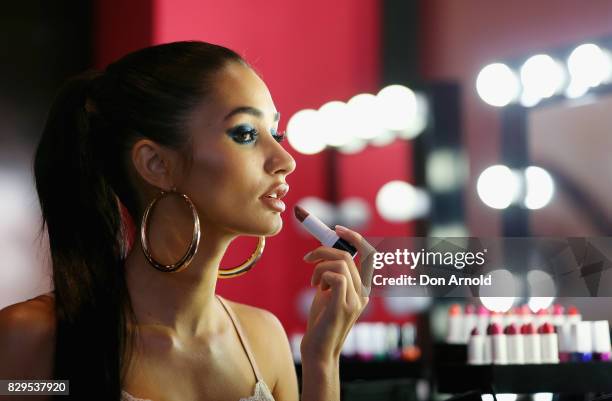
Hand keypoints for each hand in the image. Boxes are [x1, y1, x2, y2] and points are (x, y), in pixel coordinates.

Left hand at [300, 225, 374, 361]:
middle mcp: (363, 292)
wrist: (318, 350)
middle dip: (324, 250)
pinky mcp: (344, 306)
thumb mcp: (326, 291)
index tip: (336, 229)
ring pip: (341, 263)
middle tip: (308, 259)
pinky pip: (336, 276)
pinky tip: (317, 288)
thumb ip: (331, 273)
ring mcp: (356, 300)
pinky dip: (322, 276)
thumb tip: (323, 250)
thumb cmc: (320, 322)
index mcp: (362, 288)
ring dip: (320, 267)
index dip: (354, 237)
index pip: (368, 254)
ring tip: (313, 282)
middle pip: (347, 255)